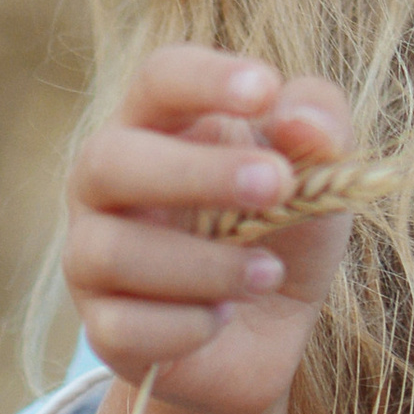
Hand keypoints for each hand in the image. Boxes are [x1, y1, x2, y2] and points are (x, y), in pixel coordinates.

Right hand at [61, 46, 352, 413]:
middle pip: (108, 159)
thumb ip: (320, 124)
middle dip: (195, 172)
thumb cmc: (283, 226)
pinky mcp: (103, 329)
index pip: (160, 79)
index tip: (265, 91)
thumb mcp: (322, 170)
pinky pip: (124, 328)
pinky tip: (223, 318)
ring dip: (205, 264)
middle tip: (277, 186)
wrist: (264, 335)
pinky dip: (186, 326)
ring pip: (110, 252)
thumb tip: (303, 124)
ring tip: (268, 273)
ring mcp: (91, 257)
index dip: (205, 79)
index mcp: (157, 124)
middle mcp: (106, 182)